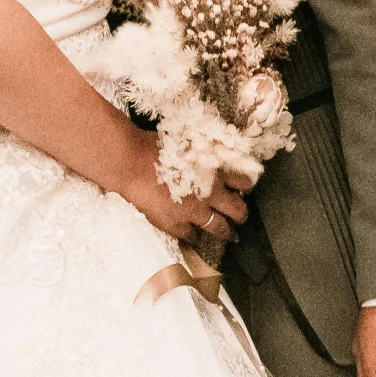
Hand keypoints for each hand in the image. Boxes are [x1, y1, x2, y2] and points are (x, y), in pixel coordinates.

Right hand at [117, 138, 249, 257]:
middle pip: (238, 210)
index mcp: (216, 169)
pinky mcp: (176, 224)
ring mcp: (195, 212)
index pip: (245, 182)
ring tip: (227, 234)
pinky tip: (194, 235)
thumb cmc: (153, 146)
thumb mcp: (188, 140)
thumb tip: (216, 156)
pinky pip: (192, 236)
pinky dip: (195, 236)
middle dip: (240, 215)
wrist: (129, 163)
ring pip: (219, 228)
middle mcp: (211, 192)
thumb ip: (206, 152)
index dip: (246, 187)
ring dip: (225, 231)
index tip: (242, 190)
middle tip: (239, 217)